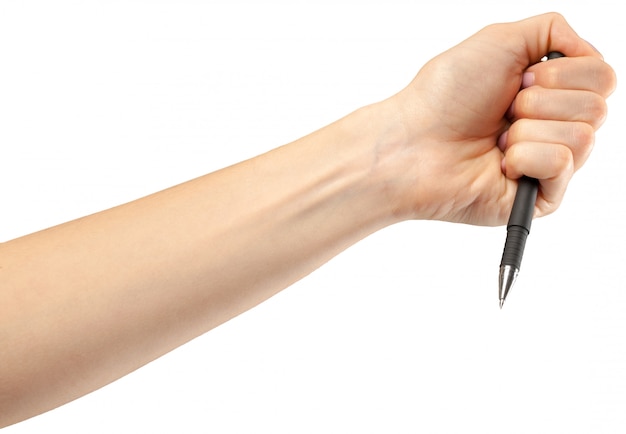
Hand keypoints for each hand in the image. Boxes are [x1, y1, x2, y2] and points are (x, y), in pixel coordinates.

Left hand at [379, 12, 615, 225]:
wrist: (413, 143)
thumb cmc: (445, 96)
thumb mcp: (501, 40)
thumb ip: (553, 30)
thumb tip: (591, 52)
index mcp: (550, 92)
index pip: (602, 77)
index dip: (561, 72)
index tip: (518, 79)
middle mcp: (554, 127)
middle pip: (598, 107)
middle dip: (542, 100)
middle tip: (503, 110)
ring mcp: (549, 164)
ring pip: (584, 136)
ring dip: (529, 128)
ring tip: (497, 139)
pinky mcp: (541, 197)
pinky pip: (562, 164)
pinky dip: (526, 156)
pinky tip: (499, 162)